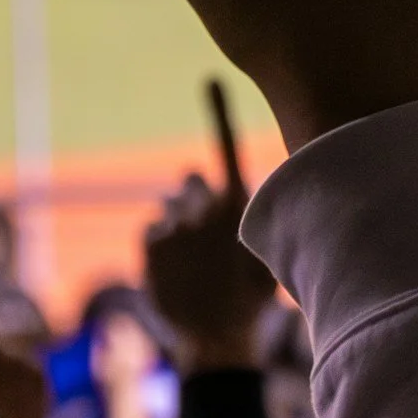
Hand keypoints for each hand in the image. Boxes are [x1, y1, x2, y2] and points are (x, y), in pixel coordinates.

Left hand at [144, 80, 278, 370]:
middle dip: (193, 198)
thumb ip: (241, 213)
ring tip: (193, 263)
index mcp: (243, 201)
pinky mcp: (153, 241)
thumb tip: (210, 183)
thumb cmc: (250, 298)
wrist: (217, 337)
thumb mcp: (264, 251)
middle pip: (191, 183)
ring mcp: (178, 222)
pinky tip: (177, 272)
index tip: (210, 80)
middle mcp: (209, 204)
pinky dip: (161, 246)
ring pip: (171, 210)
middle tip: (202, 234)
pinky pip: (154, 231)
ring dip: (177, 225)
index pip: (227, 147)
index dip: (218, 110)